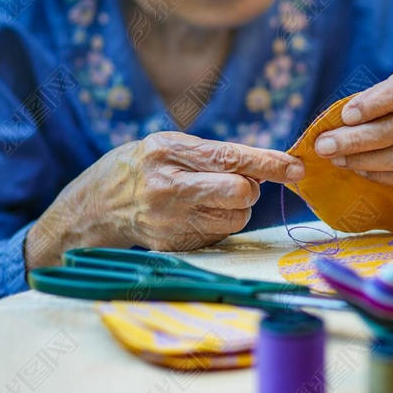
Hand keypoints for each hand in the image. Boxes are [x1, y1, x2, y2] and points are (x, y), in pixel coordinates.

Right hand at [24, 131, 302, 262]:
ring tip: (209, 199)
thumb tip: (262, 170)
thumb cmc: (141, 168)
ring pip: (235, 218)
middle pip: (240, 194)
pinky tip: (194, 216)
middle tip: (239, 185)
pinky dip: (218, 225)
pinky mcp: (174, 245)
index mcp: (168, 152)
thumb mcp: (167, 146)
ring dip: (235, 209)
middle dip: (249, 190)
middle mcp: (169, 187)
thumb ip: (210, 155)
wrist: (96, 207)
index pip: (230, 158)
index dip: (268, 163)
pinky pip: (219, 236)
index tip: (295, 167)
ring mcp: (170, 220)